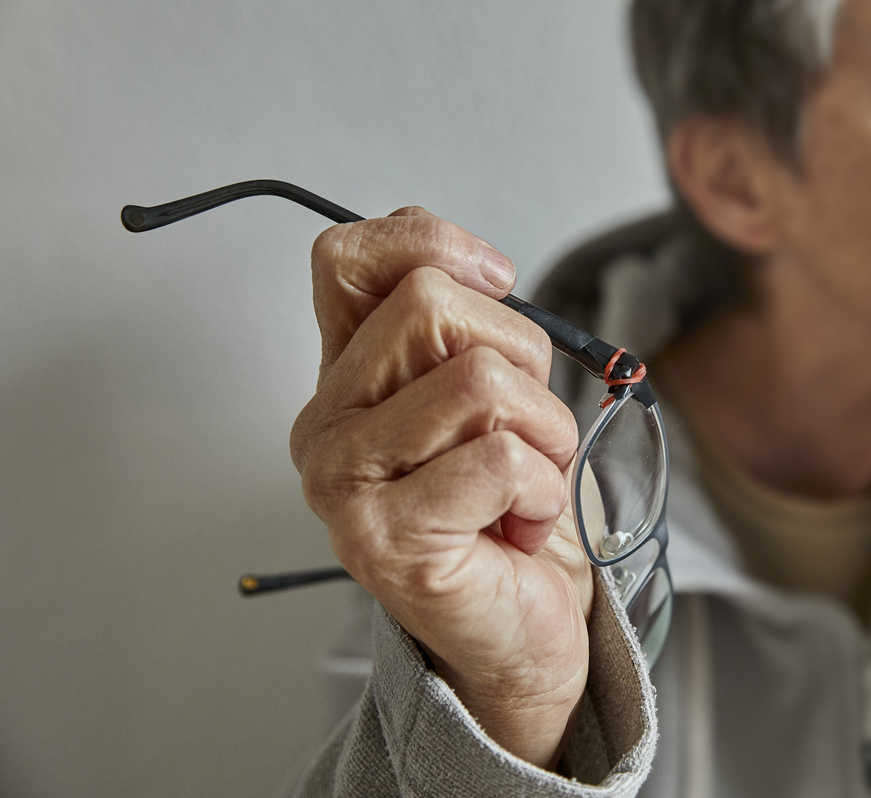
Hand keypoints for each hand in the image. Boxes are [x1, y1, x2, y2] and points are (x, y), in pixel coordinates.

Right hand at [290, 208, 592, 767]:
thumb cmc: (503, 507)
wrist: (513, 628)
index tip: (496, 280)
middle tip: (525, 426)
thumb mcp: (485, 399)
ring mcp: (346, 484)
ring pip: (480, 380)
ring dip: (545, 431)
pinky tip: (522, 526)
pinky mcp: (388, 539)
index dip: (432, 242)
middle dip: (522, 355)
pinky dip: (544, 490)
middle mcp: (326, 424)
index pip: (346, 258)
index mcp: (344, 375)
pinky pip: (502, 459)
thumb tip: (481, 267)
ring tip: (528, 481)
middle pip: (432, 304)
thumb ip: (461, 330)